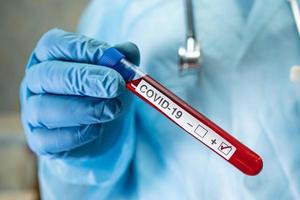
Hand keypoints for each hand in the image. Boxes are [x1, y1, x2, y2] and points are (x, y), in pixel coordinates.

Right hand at [20, 28, 139, 157]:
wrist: (104, 130)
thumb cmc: (106, 94)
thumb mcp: (119, 75)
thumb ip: (123, 62)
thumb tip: (128, 51)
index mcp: (49, 58)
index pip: (53, 44)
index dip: (81, 48)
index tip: (111, 57)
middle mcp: (36, 82)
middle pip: (48, 74)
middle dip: (83, 78)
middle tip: (115, 84)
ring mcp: (33, 113)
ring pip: (44, 108)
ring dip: (84, 108)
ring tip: (114, 109)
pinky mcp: (39, 141)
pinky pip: (49, 139)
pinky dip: (77, 134)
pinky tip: (98, 129)